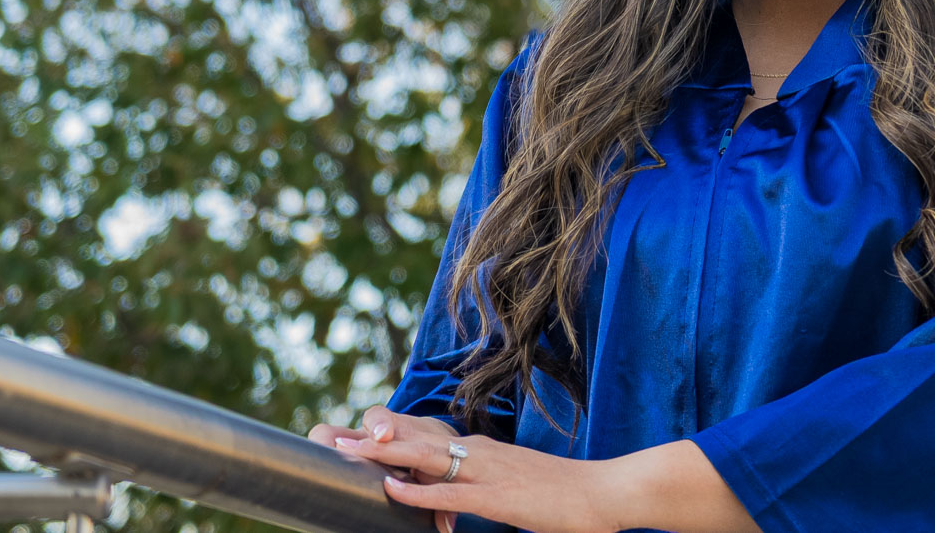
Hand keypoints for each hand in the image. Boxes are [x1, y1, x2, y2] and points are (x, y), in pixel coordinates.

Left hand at [331, 413, 622, 532]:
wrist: (602, 491)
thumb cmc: (562, 494)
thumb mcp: (515, 484)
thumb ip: (486, 486)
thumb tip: (463, 498)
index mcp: (481, 451)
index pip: (426, 438)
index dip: (388, 436)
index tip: (355, 436)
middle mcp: (478, 453)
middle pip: (415, 441)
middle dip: (372, 440)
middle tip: (332, 439)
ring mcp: (486, 473)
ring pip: (424, 459)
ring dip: (383, 456)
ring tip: (347, 453)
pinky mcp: (496, 498)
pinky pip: (448, 494)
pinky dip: (416, 491)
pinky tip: (391, 488)